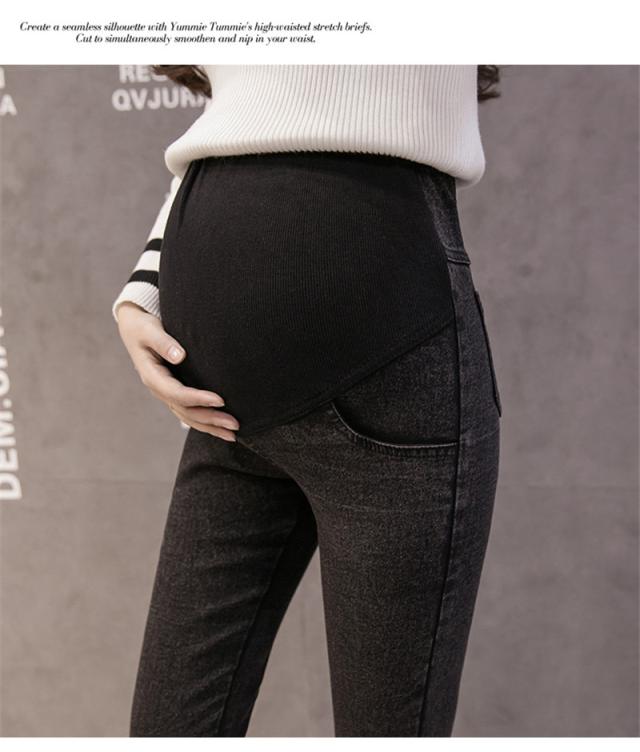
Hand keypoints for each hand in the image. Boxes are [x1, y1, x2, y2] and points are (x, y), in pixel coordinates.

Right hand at [115, 302, 239, 441]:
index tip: (221, 400)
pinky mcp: (173, 393)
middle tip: (234, 425)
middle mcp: (159, 389)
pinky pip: (189, 412)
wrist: (134, 328)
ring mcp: (166, 393)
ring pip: (188, 416)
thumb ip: (163, 342)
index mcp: (152, 376)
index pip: (177, 393)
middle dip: (210, 419)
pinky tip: (220, 428)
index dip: (198, 399)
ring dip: (210, 427)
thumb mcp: (149, 330)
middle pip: (185, 411)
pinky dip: (205, 422)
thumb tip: (179, 356)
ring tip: (232, 435)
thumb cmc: (143, 327)